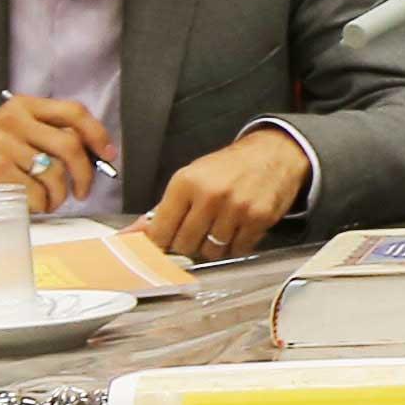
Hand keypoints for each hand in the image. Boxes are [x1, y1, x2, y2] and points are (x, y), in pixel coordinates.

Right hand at [0, 94, 119, 220]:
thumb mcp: (17, 131)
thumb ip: (51, 134)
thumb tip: (97, 155)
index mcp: (24, 105)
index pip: (74, 112)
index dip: (97, 135)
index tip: (108, 155)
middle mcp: (13, 120)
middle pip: (69, 146)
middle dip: (85, 174)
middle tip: (83, 190)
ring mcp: (1, 144)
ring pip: (53, 174)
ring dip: (60, 195)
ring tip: (53, 201)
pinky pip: (34, 192)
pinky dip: (41, 205)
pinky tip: (35, 205)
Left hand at [132, 126, 315, 261]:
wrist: (274, 153)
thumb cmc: (228, 168)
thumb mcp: (191, 178)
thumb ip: (163, 209)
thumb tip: (131, 236)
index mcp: (186, 183)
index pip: (160, 231)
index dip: (157, 245)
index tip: (159, 249)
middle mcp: (210, 195)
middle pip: (184, 245)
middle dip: (187, 245)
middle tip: (195, 234)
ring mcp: (237, 208)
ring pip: (211, 251)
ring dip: (213, 247)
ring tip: (219, 229)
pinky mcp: (259, 218)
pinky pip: (238, 250)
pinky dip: (235, 246)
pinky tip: (237, 229)